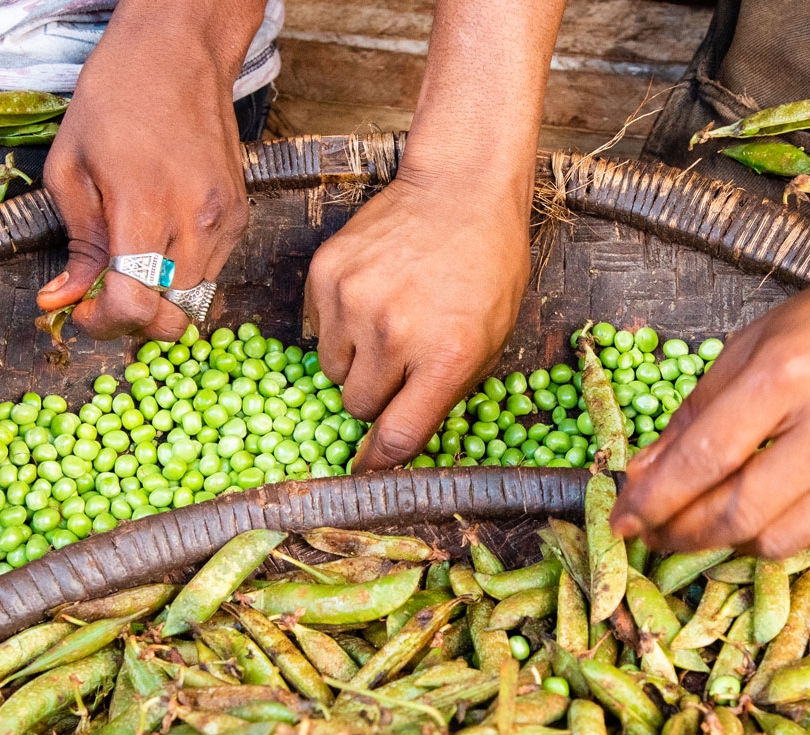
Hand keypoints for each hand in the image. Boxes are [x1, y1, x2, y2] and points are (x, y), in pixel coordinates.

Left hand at [33, 1, 258, 339]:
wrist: (178, 53)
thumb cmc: (115, 97)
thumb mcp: (69, 167)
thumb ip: (74, 243)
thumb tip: (64, 299)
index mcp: (145, 204)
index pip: (135, 303)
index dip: (103, 324)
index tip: (82, 313)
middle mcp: (196, 219)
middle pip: (170, 314)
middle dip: (130, 319)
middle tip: (101, 296)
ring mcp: (226, 220)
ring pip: (195, 298)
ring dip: (159, 298)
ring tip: (129, 266)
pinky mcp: (241, 216)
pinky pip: (213, 271)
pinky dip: (182, 274)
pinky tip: (158, 242)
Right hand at [305, 173, 531, 469]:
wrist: (459, 190)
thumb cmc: (487, 267)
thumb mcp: (492, 339)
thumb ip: (447, 391)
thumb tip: (403, 440)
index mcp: (447, 356)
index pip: (398, 435)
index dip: (379, 463)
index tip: (368, 470)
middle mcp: (395, 333)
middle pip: (359, 405)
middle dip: (376, 397)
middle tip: (397, 367)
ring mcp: (355, 301)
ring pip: (332, 370)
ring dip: (354, 361)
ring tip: (384, 326)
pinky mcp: (326, 274)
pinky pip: (317, 329)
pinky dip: (338, 325)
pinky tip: (369, 297)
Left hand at [612, 235, 809, 558]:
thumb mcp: (757, 341)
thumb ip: (699, 409)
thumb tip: (645, 472)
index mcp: (790, 377)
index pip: (704, 459)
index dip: (652, 498)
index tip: (620, 518)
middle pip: (735, 515)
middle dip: (679, 533)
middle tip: (651, 532)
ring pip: (774, 543)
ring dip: (725, 539)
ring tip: (701, 520)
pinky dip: (777, 532)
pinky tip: (763, 508)